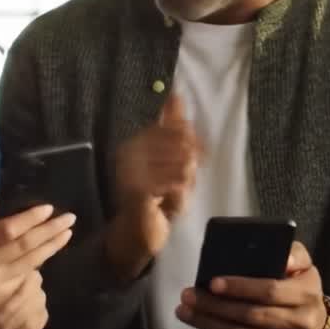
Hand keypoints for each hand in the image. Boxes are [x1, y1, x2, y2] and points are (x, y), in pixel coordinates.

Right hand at [0, 194, 74, 325]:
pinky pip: (24, 279)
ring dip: (51, 247)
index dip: (30, 219)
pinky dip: (38, 263)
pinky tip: (50, 250)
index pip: (6, 231)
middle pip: (25, 247)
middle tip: (70, 218)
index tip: (48, 208)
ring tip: (67, 232)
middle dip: (50, 231)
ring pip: (30, 264)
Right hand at [107, 93, 200, 278]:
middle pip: (181, 143)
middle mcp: (129, 151)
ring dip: (185, 180)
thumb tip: (176, 94)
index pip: (174, 127)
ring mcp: (131, 171)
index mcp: (136, 141)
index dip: (192, 140)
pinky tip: (172, 197)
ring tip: (176, 192)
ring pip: (181, 162)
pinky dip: (179, 191)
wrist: (137, 234)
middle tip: (184, 181)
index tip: (200, 155)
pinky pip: (172, 181)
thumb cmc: (156, 196)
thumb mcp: (170, 160)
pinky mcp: (137, 190)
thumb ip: (171, 129)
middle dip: (190, 163)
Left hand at [176, 241, 327, 328]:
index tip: (213, 282)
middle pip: (250, 316)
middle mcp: (299, 325)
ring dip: (208, 324)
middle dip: (215, 306)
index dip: (240, 287)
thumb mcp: (304, 265)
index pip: (269, 291)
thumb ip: (294, 255)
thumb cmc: (300, 288)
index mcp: (306, 296)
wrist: (314, 328)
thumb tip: (282, 258)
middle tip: (188, 295)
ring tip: (185, 311)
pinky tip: (202, 325)